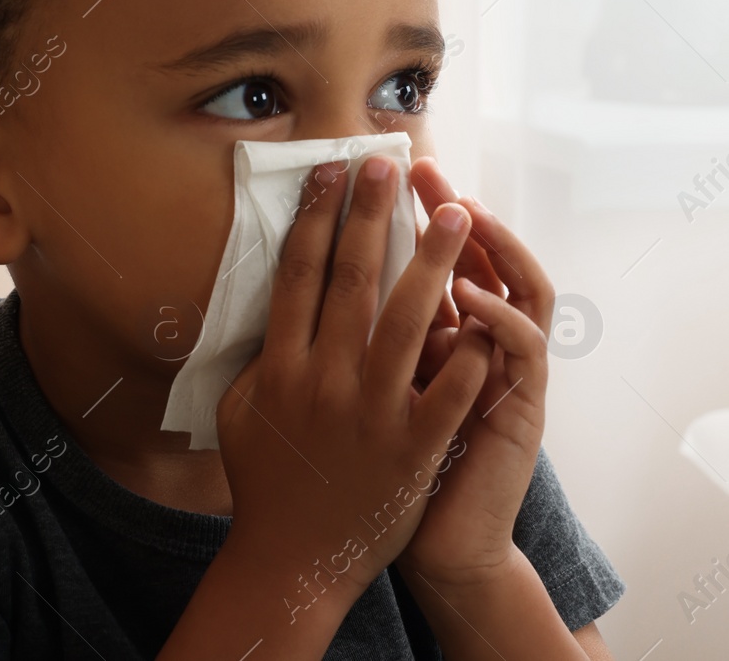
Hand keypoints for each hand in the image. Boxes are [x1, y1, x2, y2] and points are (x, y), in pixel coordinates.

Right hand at [214, 154, 494, 620]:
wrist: (294, 562)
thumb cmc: (267, 484)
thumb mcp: (241, 413)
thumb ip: (255, 356)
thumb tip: (269, 299)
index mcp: (279, 368)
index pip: (299, 276)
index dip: (317, 218)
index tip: (334, 171)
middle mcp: (323, 382)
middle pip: (351, 282)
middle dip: (373, 217)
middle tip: (390, 166)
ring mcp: (371, 414)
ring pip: (406, 321)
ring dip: (433, 262)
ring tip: (455, 212)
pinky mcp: (412, 448)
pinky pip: (447, 389)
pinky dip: (467, 348)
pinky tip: (487, 307)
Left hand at [398, 156, 552, 589]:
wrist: (442, 546)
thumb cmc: (398, 470)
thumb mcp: (379, 392)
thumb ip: (366, 340)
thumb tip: (311, 284)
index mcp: (455, 334)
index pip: (446, 254)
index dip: (418, 212)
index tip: (384, 172)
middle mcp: (492, 344)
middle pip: (487, 257)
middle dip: (452, 210)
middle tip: (423, 169)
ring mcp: (515, 374)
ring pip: (524, 291)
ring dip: (496, 249)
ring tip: (464, 214)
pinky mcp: (525, 410)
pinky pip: (524, 353)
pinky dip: (501, 320)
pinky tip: (471, 298)